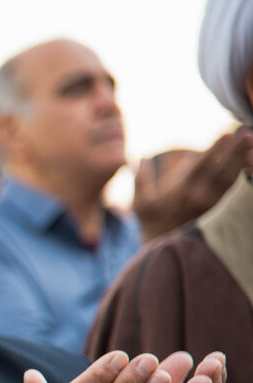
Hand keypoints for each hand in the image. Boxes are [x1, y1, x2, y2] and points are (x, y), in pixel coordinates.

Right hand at [133, 127, 252, 240]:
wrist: (164, 247)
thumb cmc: (152, 222)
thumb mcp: (140, 202)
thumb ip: (141, 179)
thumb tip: (142, 158)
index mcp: (182, 192)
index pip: (202, 167)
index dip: (215, 150)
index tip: (226, 135)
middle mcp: (201, 197)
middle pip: (223, 171)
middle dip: (236, 152)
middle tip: (247, 135)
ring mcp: (213, 203)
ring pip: (233, 180)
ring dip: (244, 161)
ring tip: (252, 145)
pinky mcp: (220, 208)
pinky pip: (235, 190)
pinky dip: (243, 175)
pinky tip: (250, 163)